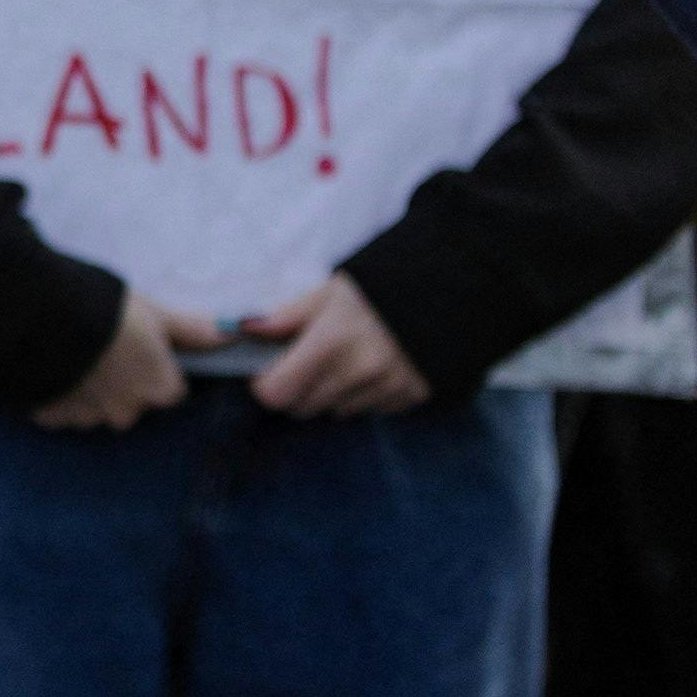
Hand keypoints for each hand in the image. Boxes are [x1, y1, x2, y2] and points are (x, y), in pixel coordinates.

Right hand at [33, 287, 213, 430]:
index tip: (138, 348)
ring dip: (87, 390)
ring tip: (71, 355)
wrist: (37, 315)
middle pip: (131, 403)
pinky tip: (50, 367)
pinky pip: (60, 410)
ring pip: (94, 409)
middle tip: (101, 349)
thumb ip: (190, 329)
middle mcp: (127, 412)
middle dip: (120, 384)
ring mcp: (86, 418)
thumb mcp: (151, 312)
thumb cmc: (105, 310)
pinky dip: (58, 394)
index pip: (169, 390)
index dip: (155, 368)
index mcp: (158, 389)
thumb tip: (233, 334)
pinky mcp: (51, 416)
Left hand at [238, 271, 429, 416]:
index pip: (277, 393)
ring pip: (337, 411)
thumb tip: (247, 330)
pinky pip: (372, 409)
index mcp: (330, 343)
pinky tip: (375, 367)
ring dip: (333, 393)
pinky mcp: (412, 396)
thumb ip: (287, 316)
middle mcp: (358, 372)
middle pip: (303, 407)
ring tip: (347, 359)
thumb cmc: (380, 285)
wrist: (449, 288)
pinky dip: (365, 395)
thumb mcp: (329, 291)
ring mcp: (388, 388)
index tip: (269, 371)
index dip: (266, 384)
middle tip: (306, 363)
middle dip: (296, 389)